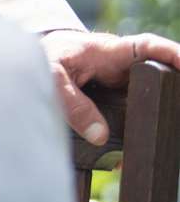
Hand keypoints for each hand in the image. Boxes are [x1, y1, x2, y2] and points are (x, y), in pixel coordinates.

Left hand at [42, 29, 179, 143]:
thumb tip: (100, 136)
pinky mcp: (115, 104)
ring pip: (147, 99)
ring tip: (161, 134)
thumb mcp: (51, 75)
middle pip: (158, 77)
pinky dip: (134, 134)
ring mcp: (121, 86)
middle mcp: (122, 68)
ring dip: (155, 114)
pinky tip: (131, 154)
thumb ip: (72, 102)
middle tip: (175, 110)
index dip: (172, 54)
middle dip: (171, 90)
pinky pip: (131, 117)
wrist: (35, 61)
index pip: (148, 47)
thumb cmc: (46, 57)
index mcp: (110, 52)